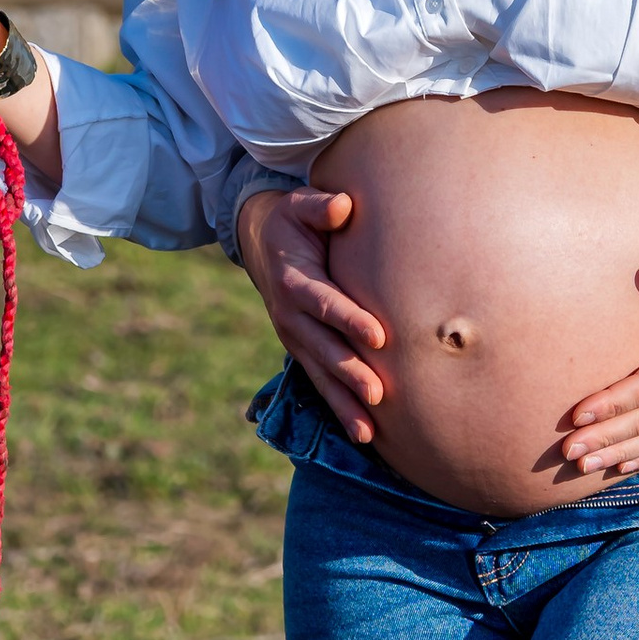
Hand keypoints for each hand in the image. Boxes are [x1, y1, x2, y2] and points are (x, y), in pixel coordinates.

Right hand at [238, 184, 389, 445]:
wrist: (258, 242)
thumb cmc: (292, 221)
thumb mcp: (300, 205)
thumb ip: (321, 207)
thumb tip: (343, 206)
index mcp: (294, 280)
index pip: (325, 302)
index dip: (350, 320)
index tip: (379, 336)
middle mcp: (291, 316)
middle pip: (325, 348)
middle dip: (351, 373)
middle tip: (379, 395)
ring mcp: (295, 338)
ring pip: (322, 375)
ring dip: (345, 403)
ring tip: (368, 432)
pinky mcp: (302, 351)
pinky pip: (320, 383)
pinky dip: (339, 409)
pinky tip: (363, 434)